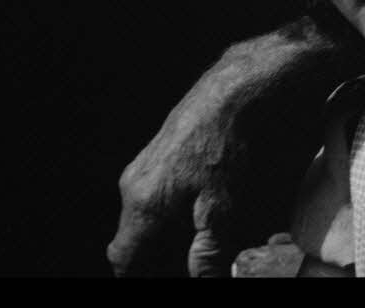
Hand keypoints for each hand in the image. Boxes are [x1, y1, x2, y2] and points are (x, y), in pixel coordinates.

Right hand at [107, 28, 346, 275]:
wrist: (240, 86)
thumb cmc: (230, 144)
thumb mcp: (224, 206)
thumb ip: (208, 251)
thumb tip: (201, 278)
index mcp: (141, 204)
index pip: (125, 259)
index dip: (141, 275)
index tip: (167, 274)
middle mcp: (135, 182)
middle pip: (138, 236)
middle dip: (166, 252)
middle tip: (201, 255)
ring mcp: (149, 160)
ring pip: (155, 210)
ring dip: (181, 227)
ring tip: (220, 229)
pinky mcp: (168, 143)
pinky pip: (168, 185)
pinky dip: (189, 201)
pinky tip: (222, 197)